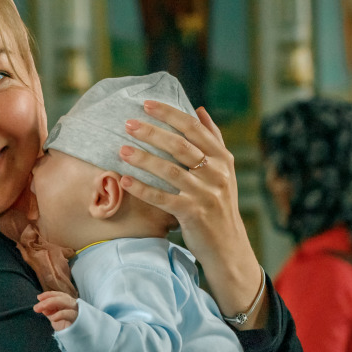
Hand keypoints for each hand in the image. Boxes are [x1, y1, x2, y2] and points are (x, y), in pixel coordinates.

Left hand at [34, 291, 78, 330]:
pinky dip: (60, 314)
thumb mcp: (53, 316)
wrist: (72, 338)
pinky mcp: (78, 319)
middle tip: (37, 307)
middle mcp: (72, 304)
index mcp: (67, 302)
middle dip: (48, 300)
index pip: (58, 295)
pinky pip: (70, 314)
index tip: (39, 298)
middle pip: (61, 297)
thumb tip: (40, 306)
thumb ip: (47, 310)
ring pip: (66, 301)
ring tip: (43, 311)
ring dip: (52, 304)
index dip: (48, 295)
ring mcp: (76, 310)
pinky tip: (53, 318)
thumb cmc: (64, 326)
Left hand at [117, 102, 267, 328]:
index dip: (170, 114)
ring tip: (121, 149)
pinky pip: (162, 198)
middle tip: (128, 123)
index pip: (194, 129)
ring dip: (144, 159)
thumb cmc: (220, 206)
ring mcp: (205, 194)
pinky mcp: (193, 214)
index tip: (147, 104)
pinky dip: (142, 189)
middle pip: (180, 146)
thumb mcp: (223, 171)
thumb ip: (213, 139)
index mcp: (222, 159)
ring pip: (170, 170)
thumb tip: (200, 109)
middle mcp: (216, 173)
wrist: (229, 247)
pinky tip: (124, 180)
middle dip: (152, 132)